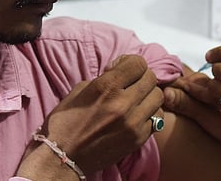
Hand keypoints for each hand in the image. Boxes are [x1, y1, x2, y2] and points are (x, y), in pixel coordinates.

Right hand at [17, 55, 164, 176]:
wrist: (62, 157)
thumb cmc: (65, 123)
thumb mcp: (80, 90)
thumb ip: (104, 79)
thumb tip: (120, 73)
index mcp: (107, 87)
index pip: (138, 64)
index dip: (130, 63)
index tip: (122, 68)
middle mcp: (123, 104)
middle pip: (151, 78)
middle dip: (141, 77)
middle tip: (130, 83)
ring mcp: (133, 123)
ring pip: (158, 97)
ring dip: (148, 95)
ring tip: (136, 99)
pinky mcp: (137, 140)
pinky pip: (157, 119)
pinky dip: (150, 114)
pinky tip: (138, 115)